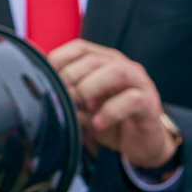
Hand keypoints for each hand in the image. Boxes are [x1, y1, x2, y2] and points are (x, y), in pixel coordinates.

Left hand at [49, 39, 179, 168]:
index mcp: (104, 61)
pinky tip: (98, 123)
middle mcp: (123, 66)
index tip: (46, 77)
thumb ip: (66, 95)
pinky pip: (132, 100)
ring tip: (81, 104)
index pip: (79, 47)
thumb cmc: (108, 120)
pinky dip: (111, 111)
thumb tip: (42, 89)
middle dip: (71, 77)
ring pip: (116, 72)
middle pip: (93, 59)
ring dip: (91, 87)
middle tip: (62, 97)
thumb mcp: (82, 107)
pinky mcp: (149, 104)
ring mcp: (139, 83)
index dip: (59, 59)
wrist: (142, 144)